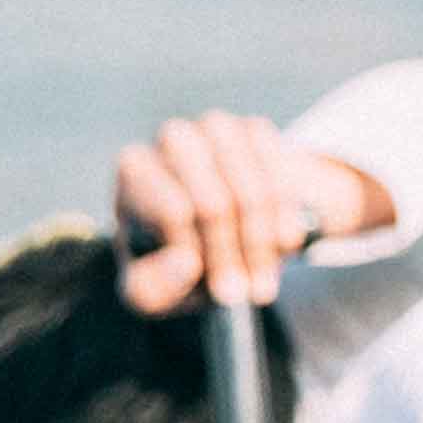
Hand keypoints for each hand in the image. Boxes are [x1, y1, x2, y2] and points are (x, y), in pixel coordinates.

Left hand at [112, 112, 375, 310]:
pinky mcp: (256, 130)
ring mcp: (216, 129)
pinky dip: (288, 219)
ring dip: (266, 243)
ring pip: (254, 191)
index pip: (176, 212)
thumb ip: (154, 287)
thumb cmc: (176, 264)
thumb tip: (185, 261)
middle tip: (252, 293)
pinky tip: (284, 246)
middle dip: (239, 255)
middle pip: (215, 203)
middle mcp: (172, 140)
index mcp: (134, 170)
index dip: (206, 257)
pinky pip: (282, 177)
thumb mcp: (153, 291)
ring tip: (268, 277)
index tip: (224, 293)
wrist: (221, 235)